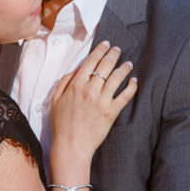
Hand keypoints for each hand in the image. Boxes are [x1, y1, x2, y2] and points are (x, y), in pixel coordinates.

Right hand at [50, 41, 136, 168]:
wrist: (71, 146)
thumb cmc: (61, 124)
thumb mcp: (55, 100)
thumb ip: (65, 82)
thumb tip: (76, 70)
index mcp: (76, 85)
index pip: (90, 62)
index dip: (100, 50)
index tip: (106, 44)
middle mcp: (90, 90)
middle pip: (105, 66)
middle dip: (113, 54)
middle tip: (118, 49)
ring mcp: (102, 101)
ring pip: (117, 78)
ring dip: (124, 68)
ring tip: (128, 63)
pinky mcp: (111, 112)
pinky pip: (125, 96)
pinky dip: (131, 87)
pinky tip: (134, 82)